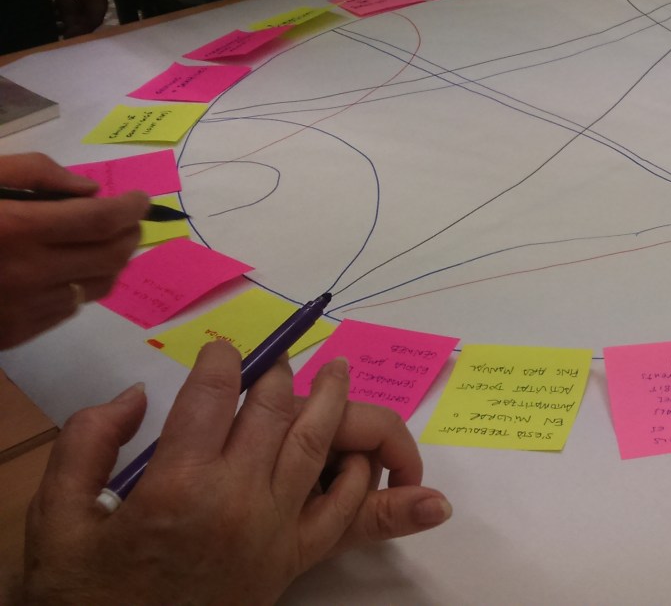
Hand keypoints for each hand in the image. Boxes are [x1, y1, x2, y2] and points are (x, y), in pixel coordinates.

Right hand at [0, 153, 145, 349]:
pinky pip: (67, 310)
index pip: (102, 220)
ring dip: (110, 263)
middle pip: (111, 256)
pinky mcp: (13, 334)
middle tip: (128, 220)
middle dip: (129, 234)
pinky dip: (78, 287)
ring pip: (97, 287)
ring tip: (103, 244)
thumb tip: (88, 191)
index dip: (131, 208)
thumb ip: (33, 174)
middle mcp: (28, 273)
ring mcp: (22, 309)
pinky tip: (63, 271)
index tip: (140, 200)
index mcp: (18, 229)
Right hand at [22, 343, 451, 604]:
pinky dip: (355, 477)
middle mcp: (237, 500)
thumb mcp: (55, 517)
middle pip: (273, 413)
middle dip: (277, 374)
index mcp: (178, 485)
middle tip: (277, 355)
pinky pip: (339, 512)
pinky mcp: (291, 561)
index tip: (222, 348)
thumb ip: (87, 445)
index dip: (222, 361)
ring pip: (315, 448)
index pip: (213, 397)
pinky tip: (354, 454)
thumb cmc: (84, 594)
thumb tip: (135, 397)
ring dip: (331, 402)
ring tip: (338, 371)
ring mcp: (273, 531)